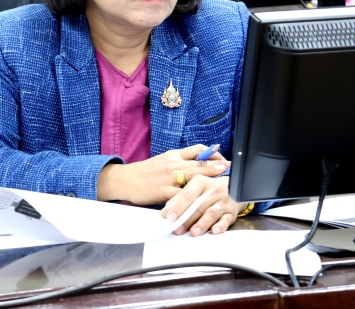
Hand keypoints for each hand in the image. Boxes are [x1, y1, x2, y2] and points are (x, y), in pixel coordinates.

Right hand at [96, 144, 229, 204]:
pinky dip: (192, 200)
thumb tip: (196, 164)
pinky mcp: (164, 191)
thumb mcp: (162, 161)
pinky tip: (202, 204)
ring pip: (193, 178)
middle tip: (229, 167)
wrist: (124, 179)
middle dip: (216, 165)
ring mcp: (169, 178)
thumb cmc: (144, 172)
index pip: (197, 149)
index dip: (212, 153)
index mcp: (174, 156)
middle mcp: (173, 164)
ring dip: (209, 180)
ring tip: (220, 183)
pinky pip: (181, 196)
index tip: (222, 157)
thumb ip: (178, 162)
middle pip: (199, 162)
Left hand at [160, 176, 243, 236]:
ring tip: (193, 232)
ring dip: (202, 224)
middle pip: (199, 206)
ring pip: (211, 213)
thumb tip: (165, 213)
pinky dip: (220, 226)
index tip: (169, 217)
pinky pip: (226, 219)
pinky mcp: (231, 212)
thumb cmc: (206, 191)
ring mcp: (224, 201)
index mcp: (201, 181)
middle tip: (177, 229)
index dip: (178, 206)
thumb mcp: (192, 190)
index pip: (188, 194)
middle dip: (187, 219)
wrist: (230, 189)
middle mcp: (214, 190)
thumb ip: (178, 200)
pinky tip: (214, 231)